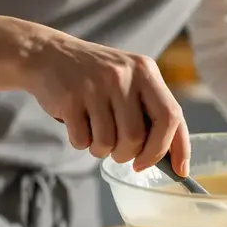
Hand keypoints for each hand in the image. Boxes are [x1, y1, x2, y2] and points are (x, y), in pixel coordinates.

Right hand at [23, 32, 188, 174]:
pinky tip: (78, 124)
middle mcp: (123, 75)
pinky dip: (82, 142)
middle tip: (122, 153)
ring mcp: (95, 86)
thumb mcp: (130, 79)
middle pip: (137, 137)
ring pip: (109, 143)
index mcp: (146, 71)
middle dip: (130, 155)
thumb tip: (172, 157)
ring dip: (102, 150)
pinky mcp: (70, 98)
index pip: (171, 116)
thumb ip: (150, 109)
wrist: (48, 54)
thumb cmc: (97, 77)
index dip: (177, 149)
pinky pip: (83, 141)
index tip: (178, 172)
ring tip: (96, 133)